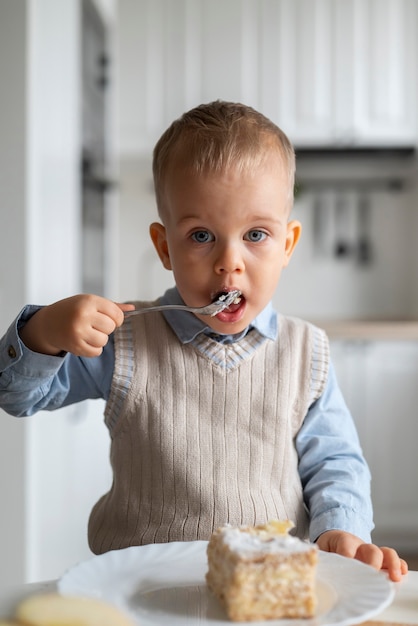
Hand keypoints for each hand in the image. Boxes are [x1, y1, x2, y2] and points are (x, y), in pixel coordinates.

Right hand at [19, 294, 134, 356]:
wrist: (47, 323)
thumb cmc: (72, 310)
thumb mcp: (90, 302)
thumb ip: (112, 306)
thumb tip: (133, 309)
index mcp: (89, 301)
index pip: (116, 313)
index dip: (117, 318)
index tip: (111, 319)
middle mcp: (83, 315)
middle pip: (111, 327)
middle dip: (107, 328)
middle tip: (95, 325)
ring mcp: (78, 331)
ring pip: (104, 340)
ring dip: (100, 339)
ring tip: (89, 333)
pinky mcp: (74, 346)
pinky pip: (96, 352)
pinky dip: (93, 349)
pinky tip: (84, 341)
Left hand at [316, 530, 407, 581]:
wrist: (335, 539)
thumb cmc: (328, 548)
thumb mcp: (321, 549)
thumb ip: (320, 557)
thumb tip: (315, 569)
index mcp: (343, 541)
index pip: (347, 546)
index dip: (348, 555)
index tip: (348, 566)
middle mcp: (360, 546)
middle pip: (370, 550)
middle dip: (373, 563)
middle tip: (371, 575)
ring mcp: (371, 553)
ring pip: (385, 553)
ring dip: (391, 564)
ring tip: (394, 577)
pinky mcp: (379, 560)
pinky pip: (392, 560)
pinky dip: (398, 565)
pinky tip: (401, 574)